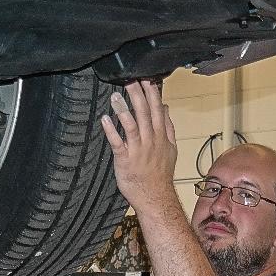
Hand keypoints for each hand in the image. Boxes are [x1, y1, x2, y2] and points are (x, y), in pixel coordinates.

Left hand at [101, 81, 177, 213]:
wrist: (155, 197)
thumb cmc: (160, 175)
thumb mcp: (170, 149)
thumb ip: (168, 126)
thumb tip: (166, 108)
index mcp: (160, 135)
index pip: (157, 109)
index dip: (152, 93)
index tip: (146, 78)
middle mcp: (150, 140)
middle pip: (144, 112)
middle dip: (137, 94)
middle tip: (129, 79)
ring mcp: (138, 150)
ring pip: (131, 125)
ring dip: (123, 109)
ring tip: (115, 95)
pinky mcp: (125, 160)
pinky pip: (118, 143)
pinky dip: (111, 131)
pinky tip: (105, 120)